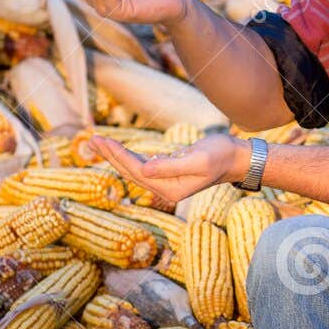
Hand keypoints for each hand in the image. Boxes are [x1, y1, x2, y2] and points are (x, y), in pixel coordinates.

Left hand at [88, 132, 248, 206]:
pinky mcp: (168, 173)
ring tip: (97, 142)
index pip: (136, 171)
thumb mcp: (198, 160)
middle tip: (91, 139)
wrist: (236, 158)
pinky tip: (117, 150)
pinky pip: (142, 166)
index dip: (117, 155)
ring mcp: (166, 182)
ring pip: (133, 169)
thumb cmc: (220, 156)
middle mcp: (165, 189)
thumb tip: (143, 171)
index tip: (101, 140)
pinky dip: (127, 156)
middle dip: (110, 155)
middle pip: (130, 172)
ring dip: (115, 155)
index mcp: (169, 189)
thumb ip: (171, 166)